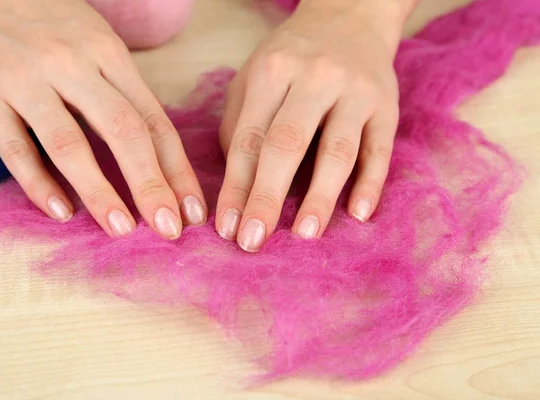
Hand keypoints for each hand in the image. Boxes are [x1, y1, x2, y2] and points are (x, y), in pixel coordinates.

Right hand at [0, 0, 206, 237]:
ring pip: (69, 142)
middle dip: (150, 184)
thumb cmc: (56, 26)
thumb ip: (126, 96)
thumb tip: (160, 160)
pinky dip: (37, 183)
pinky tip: (60, 212)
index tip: (192, 211)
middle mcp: (74, 66)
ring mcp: (27, 79)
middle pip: (123, 131)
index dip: (177, 170)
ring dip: (99, 190)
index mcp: (111, 56)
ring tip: (121, 228)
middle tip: (168, 229)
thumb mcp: (101, 47)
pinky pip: (13, 145)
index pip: (154, 121)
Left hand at [216, 0, 411, 251]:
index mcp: (273, 72)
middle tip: (253, 242)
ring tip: (305, 235)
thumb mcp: (254, 76)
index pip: (249, 139)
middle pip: (287, 145)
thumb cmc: (292, 58)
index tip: (225, 228)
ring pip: (337, 150)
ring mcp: (355, 91)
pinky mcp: (387, 105)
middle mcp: (314, 78)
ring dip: (320, 196)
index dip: (235, 187)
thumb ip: (239, 123)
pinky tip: (359, 213)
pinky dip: (371, 182)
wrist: (350, 16)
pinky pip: (380, 149)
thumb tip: (236, 184)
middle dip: (267, 197)